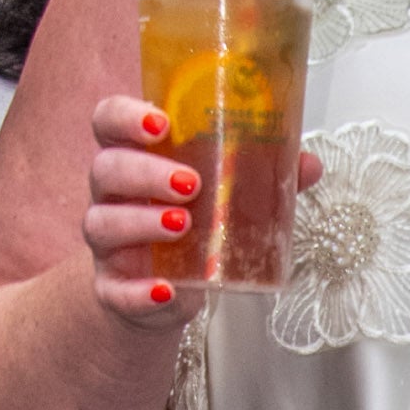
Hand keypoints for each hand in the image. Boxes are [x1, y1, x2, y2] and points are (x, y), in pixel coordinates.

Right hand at [85, 94, 319, 318]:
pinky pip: (115, 289)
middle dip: (145, 172)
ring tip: (183, 225)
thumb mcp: (225, 196)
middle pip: (106, 168)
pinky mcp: (113, 287)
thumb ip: (262, 176)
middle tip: (191, 183)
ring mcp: (108, 243)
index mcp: (136, 158)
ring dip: (141, 222)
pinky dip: (139, 291)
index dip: (125, 116)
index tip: (160, 124)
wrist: (165, 292)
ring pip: (101, 223)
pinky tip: (166, 290)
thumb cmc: (191, 227)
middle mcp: (113, 196)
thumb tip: (308, 163)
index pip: (109, 121)